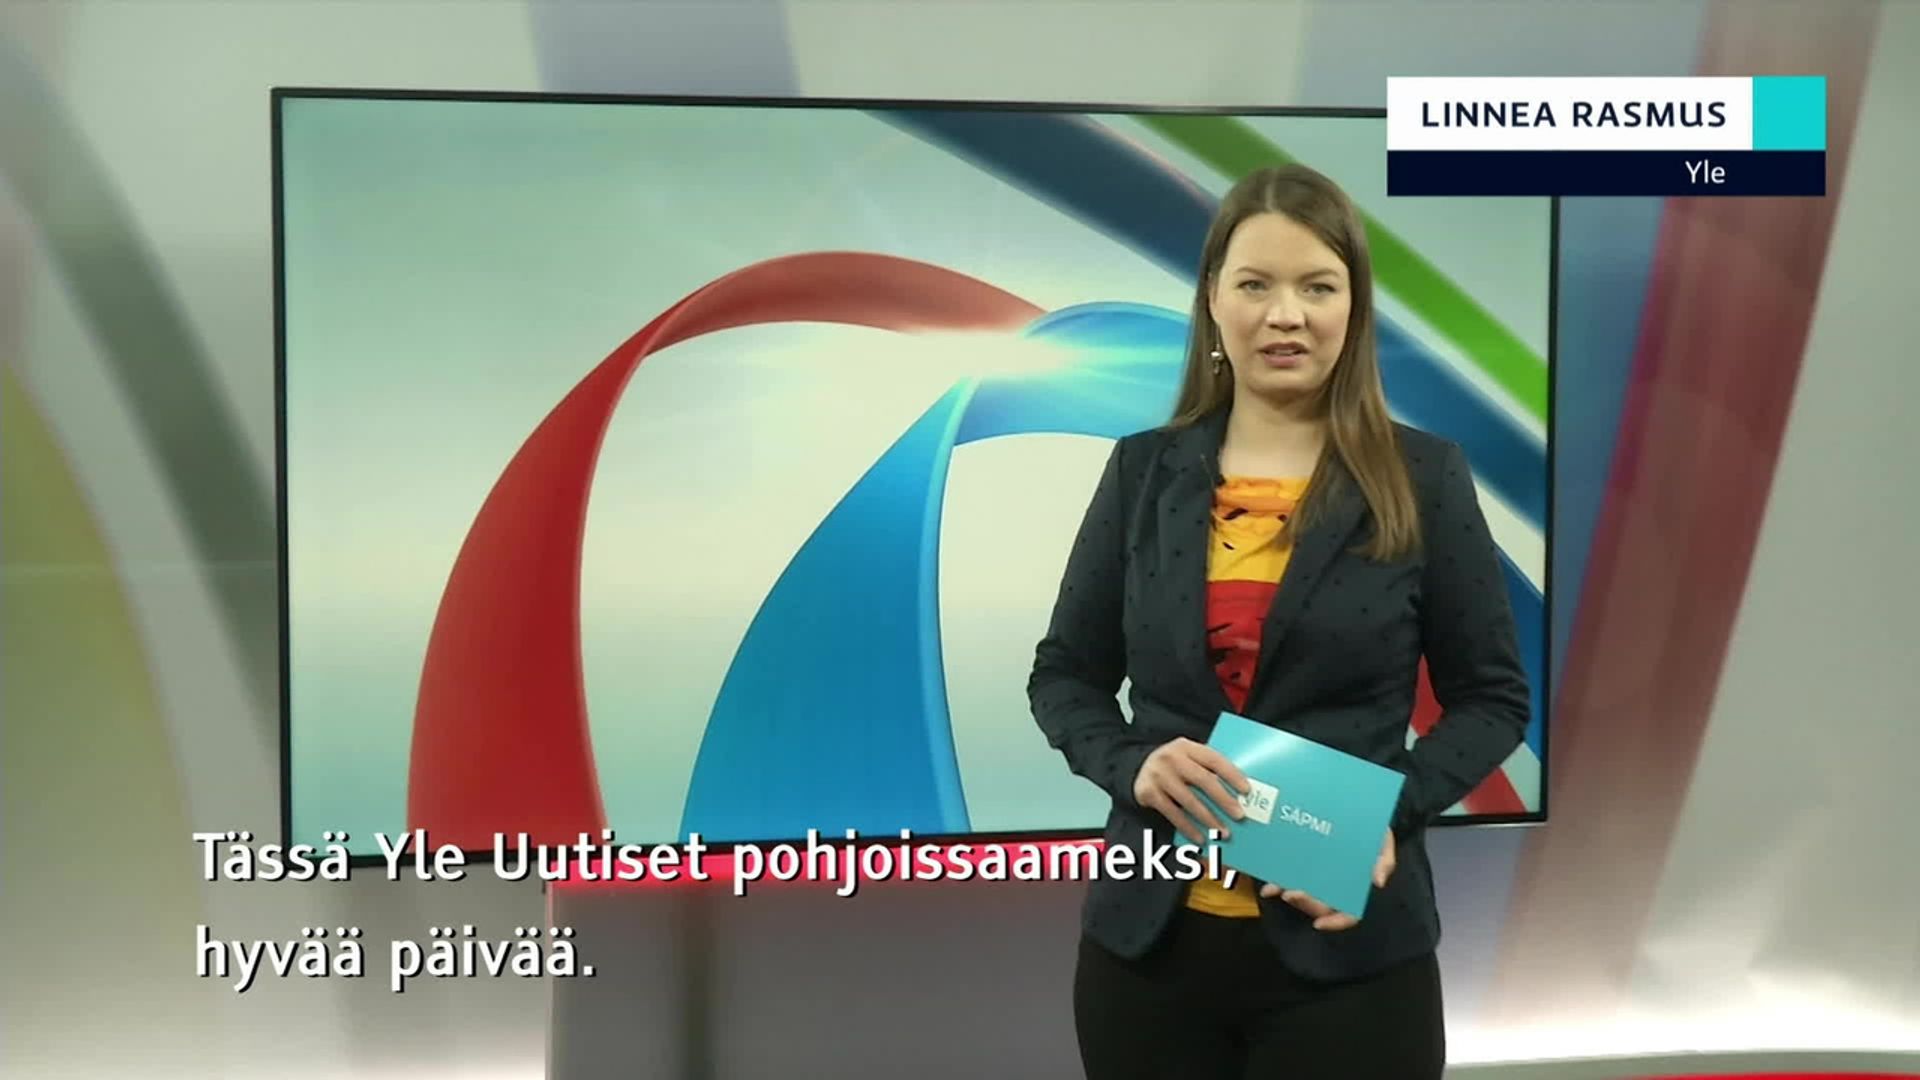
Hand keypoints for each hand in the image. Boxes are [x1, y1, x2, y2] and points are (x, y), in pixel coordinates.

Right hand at [1131, 738, 1250, 845]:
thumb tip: (1237, 793)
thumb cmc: (1173, 765)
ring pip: (1189, 800)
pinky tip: (1200, 837)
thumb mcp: (1188, 757)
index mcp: (1187, 746)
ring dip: (1209, 819)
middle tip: (1239, 815)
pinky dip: (1188, 828)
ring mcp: (1159, 775)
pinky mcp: (1149, 793)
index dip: (1232, 775)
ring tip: (1223, 831)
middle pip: (1203, 780)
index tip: (1246, 790)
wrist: (1136, 766)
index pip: (1214, 759)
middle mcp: (1171, 758)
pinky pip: (1173, 814)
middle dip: (1223, 800)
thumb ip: (1207, 768)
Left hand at [1259, 828, 1396, 930]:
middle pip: (1319, 905)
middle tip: (1290, 894)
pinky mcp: (1303, 862)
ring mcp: (1317, 875)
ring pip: (1302, 893)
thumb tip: (1377, 882)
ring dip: (1286, 893)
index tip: (1318, 923)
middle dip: (1304, 903)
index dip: (1335, 923)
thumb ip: (1385, 861)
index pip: (1349, 914)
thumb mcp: (1384, 842)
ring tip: (1273, 888)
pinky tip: (1269, 881)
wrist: (1357, 808)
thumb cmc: (1373, 830)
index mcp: (1354, 886)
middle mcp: (1334, 885)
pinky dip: (1278, 880)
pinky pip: (1289, 876)